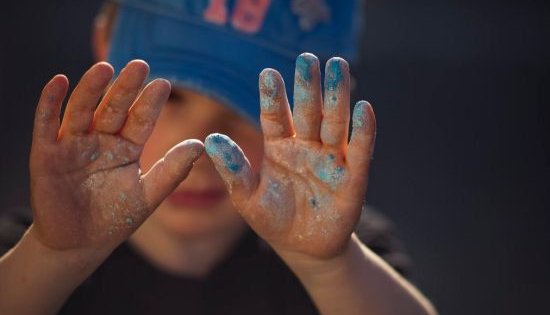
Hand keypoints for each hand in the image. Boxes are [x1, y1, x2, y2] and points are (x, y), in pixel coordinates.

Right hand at [30, 60, 202, 252]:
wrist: (80, 244)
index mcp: (126, 148)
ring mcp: (72, 145)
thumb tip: (200, 144)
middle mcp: (100, 141)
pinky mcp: (45, 155)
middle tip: (140, 65)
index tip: (164, 83)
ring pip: (82, 110)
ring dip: (91, 89)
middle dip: (125, 88)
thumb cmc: (116, 218)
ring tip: (105, 68)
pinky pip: (46, 125)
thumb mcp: (148, 195)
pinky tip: (60, 82)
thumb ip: (172, 170)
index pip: (140, 120)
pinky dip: (50, 104)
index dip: (150, 103)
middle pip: (113, 108)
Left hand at [205, 53, 375, 258]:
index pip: (276, 116)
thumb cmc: (273, 220)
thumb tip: (210, 139)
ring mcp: (331, 160)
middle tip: (308, 58)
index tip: (267, 73)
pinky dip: (363, 131)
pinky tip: (363, 109)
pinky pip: (360, 151)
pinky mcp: (353, 178)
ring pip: (335, 123)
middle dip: (308, 86)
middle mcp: (306, 147)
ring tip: (338, 66)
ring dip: (337, 96)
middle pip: (309, 111)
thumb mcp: (247, 198)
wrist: (303, 248)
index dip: (273, 96)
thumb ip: (233, 169)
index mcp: (280, 148)